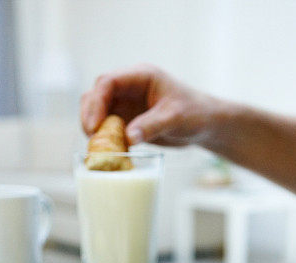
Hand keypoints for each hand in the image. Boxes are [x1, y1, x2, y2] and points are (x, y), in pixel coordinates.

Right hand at [80, 64, 226, 146]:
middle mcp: (129, 88)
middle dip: (89, 115)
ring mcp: (126, 103)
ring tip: (99, 147)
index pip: (108, 82)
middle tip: (91, 138)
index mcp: (140, 77)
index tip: (94, 125)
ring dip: (94, 128)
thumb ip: (152, 126)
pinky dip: (104, 139)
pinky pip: (107, 127)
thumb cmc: (196, 113)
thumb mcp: (175, 118)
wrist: (206, 124)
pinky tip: (108, 152)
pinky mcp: (127, 120)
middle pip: (96, 95)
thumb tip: (128, 138)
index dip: (96, 102)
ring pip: (97, 111)